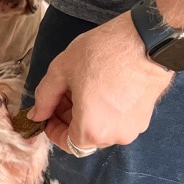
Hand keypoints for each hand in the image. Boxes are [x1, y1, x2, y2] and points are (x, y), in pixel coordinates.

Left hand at [28, 12, 173, 153]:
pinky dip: (105, 110)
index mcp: (92, 130)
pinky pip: (118, 120)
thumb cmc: (103, 53)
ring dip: (86, 113)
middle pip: (84, 136)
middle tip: (62, 93)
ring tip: (81, 86)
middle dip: (68, 118)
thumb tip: (36, 115)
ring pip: (101, 128)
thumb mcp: (61, 71)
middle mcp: (115, 136)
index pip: (66, 144)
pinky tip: (101, 86)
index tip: (48, 113)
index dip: (53, 130)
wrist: (147, 40)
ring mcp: (133, 127)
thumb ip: (44, 98)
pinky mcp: (145, 117)